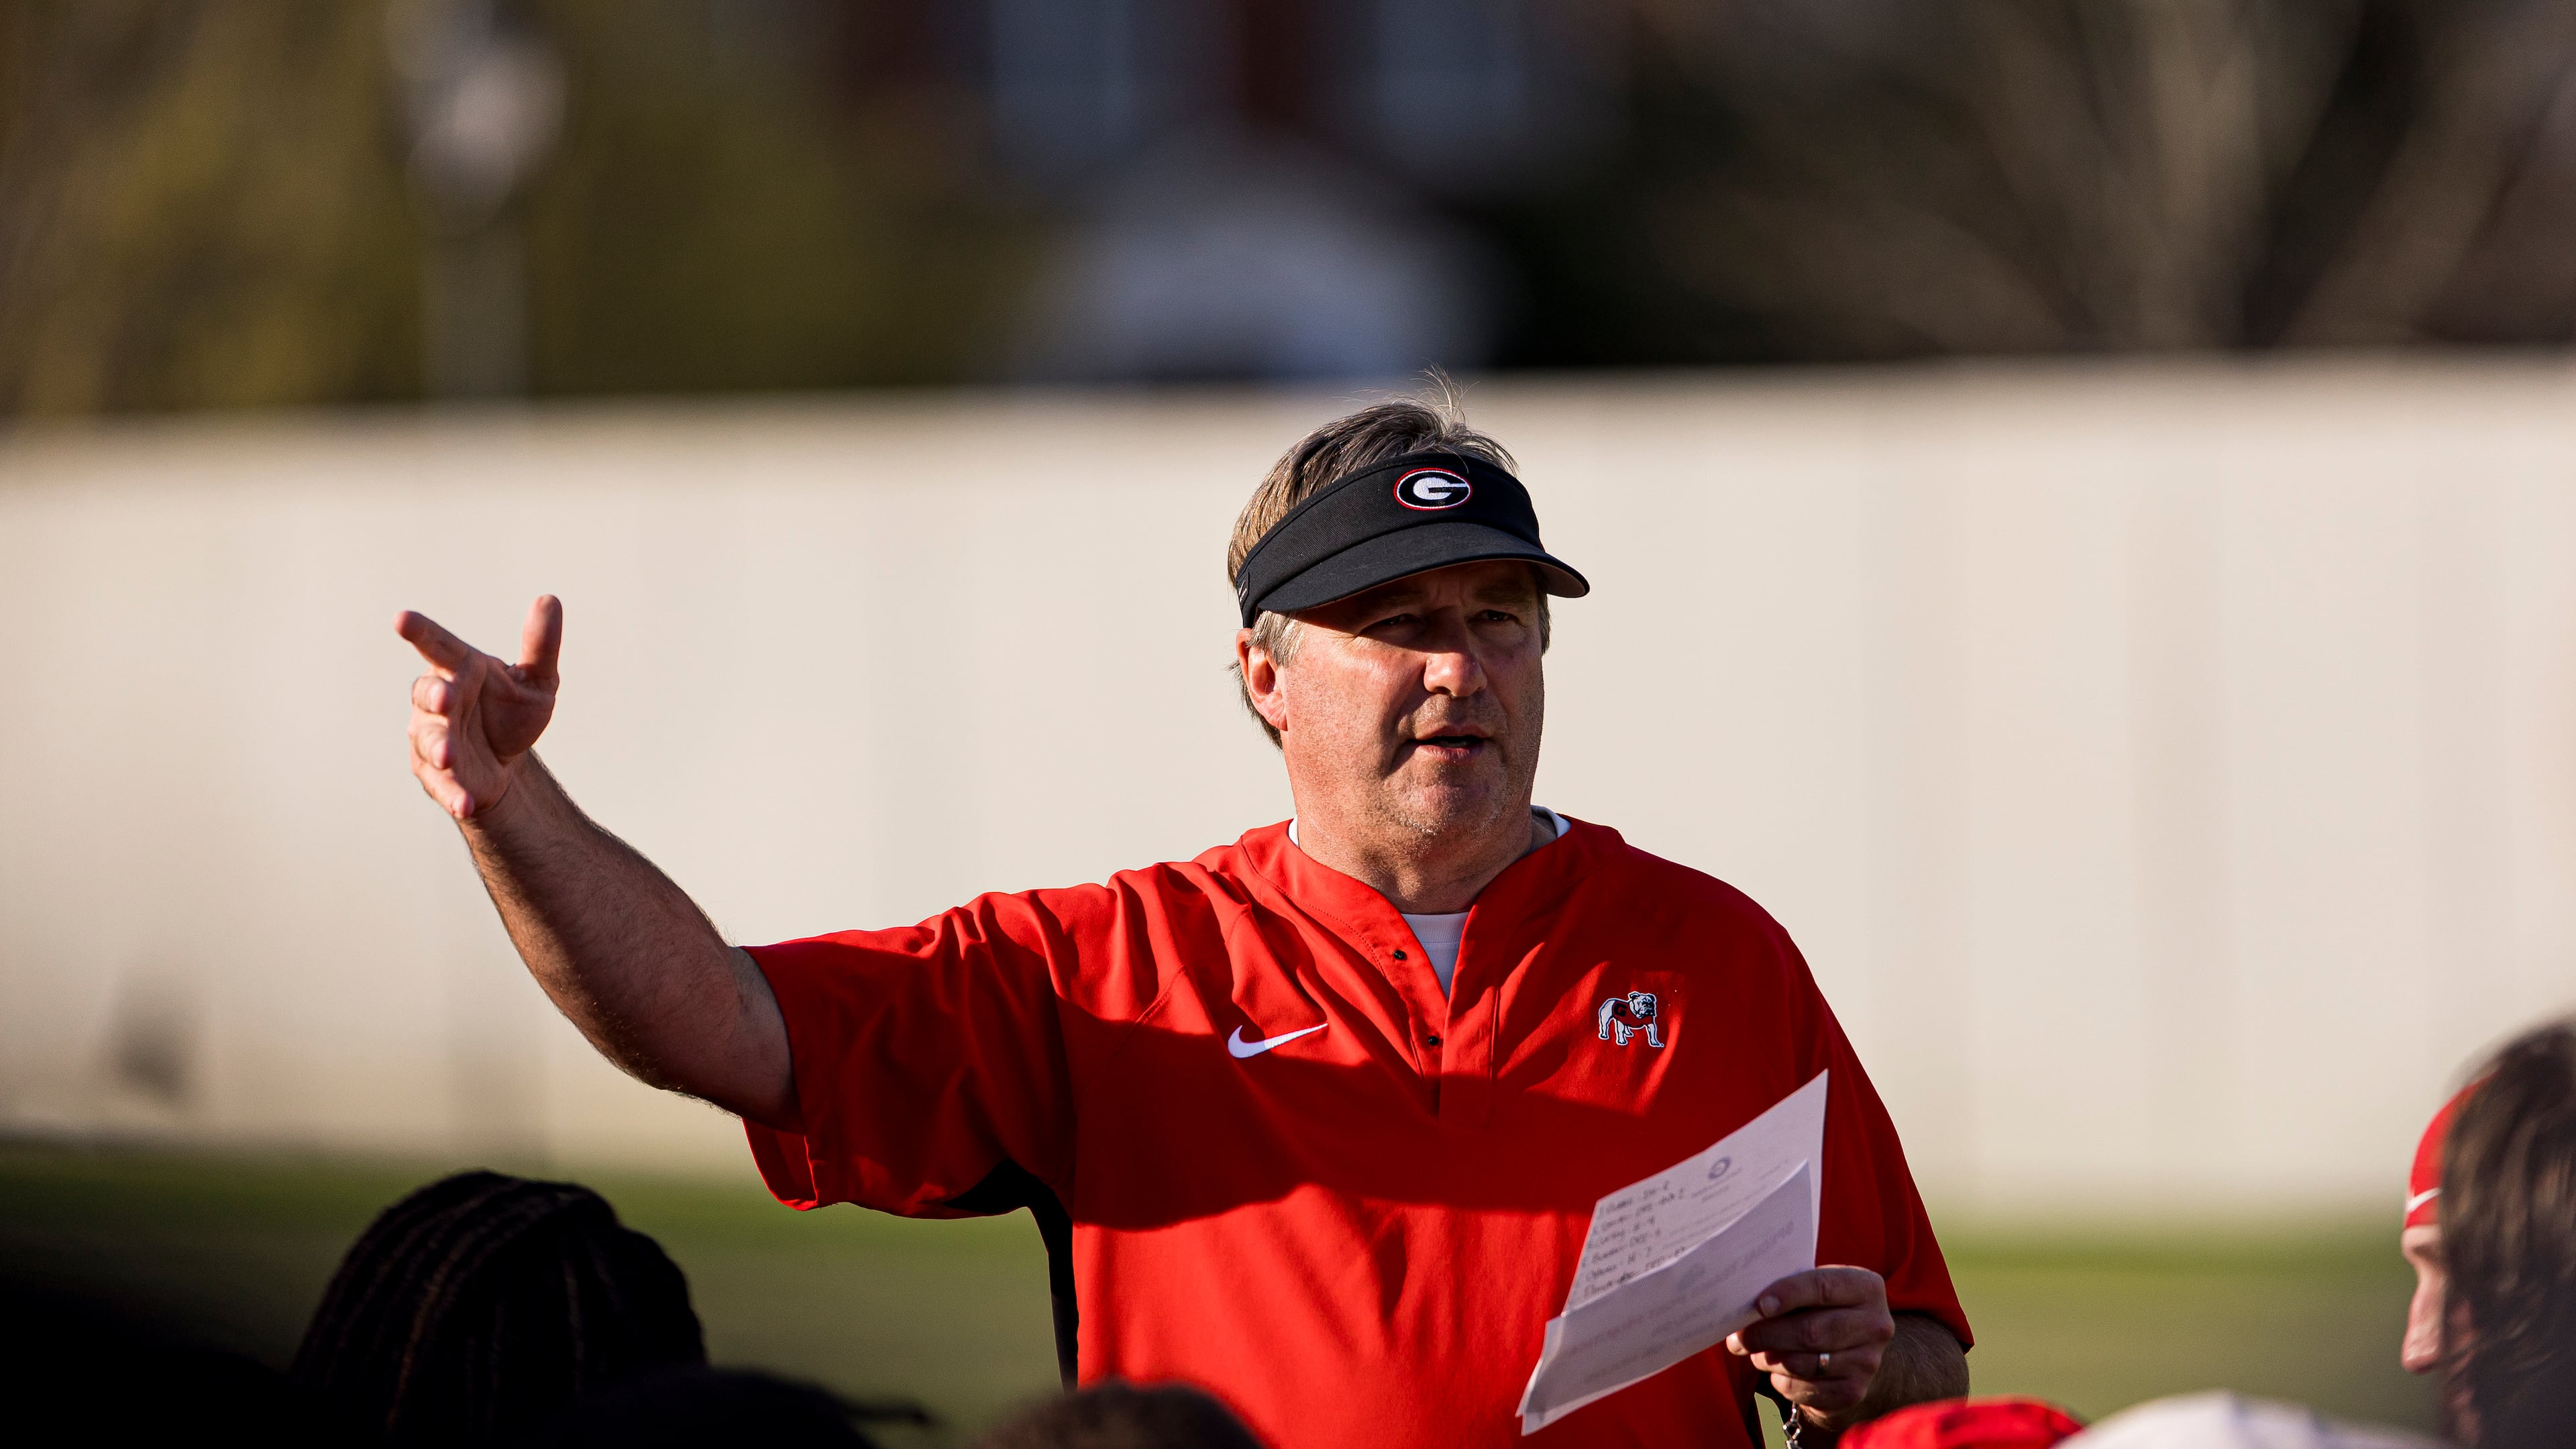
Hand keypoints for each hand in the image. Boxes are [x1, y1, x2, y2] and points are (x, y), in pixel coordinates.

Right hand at [398, 595, 561, 819]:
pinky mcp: (436, 774)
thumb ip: (540, 644)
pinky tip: (465, 804)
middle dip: (435, 696)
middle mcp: (438, 699)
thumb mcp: (537, 679)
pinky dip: (452, 793)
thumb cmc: (512, 710)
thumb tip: (550, 600)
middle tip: (445, 698)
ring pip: (428, 739)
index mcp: (460, 669)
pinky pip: (441, 784)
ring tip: (449, 756)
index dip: (420, 633)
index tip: (401, 619)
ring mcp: (432, 737)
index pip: (437, 646)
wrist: (506, 761)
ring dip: (438, 747)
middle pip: (428, 694)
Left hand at [1724, 1266, 1894, 1426]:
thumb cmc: (1825, 1310)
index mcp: (1867, 1287)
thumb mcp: (1818, 1289)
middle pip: (1811, 1330)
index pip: (1823, 1287)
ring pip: (1804, 1363)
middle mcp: (1875, 1325)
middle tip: (1738, 1337)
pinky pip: (1805, 1389)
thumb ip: (1791, 1288)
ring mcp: (1868, 1362)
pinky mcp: (1854, 1391)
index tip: (1759, 1305)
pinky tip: (1774, 1370)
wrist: (1856, 1351)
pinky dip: (1781, 1381)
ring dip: (1769, 1359)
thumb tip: (1746, 1304)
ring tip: (1752, 1351)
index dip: (1788, 1294)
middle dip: (1767, 1334)